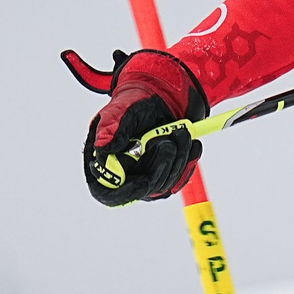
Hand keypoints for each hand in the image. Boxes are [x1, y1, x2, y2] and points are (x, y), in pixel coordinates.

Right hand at [62, 48, 208, 205]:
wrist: (157, 99)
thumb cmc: (133, 104)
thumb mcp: (121, 110)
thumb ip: (111, 128)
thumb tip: (102, 149)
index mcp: (102, 162)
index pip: (108, 193)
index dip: (127, 192)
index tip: (145, 181)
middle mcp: (122, 175)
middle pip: (143, 189)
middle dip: (162, 164)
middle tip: (171, 140)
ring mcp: (144, 178)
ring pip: (165, 184)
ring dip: (179, 158)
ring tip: (181, 132)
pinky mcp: (163, 175)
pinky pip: (179, 179)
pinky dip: (189, 161)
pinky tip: (192, 144)